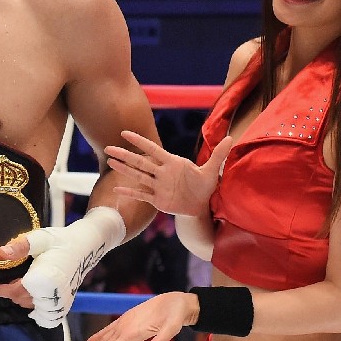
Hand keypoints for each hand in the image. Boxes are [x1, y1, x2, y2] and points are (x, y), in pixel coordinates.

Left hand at [0, 207, 125, 328]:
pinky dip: (35, 306)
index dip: (2, 288)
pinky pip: (45, 314)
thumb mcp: (39, 239)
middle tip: (11, 276)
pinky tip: (33, 293)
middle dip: (12, 290)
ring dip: (22, 296)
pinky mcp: (64, 305)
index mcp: (45, 279)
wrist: (84, 247)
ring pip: (31, 306)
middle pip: (22, 300)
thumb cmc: (60, 241)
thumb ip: (19, 247)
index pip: (16, 291)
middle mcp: (53, 295)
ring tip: (22, 281)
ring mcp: (60, 302)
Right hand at [73, 291, 197, 340]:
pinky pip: (108, 330)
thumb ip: (162, 339)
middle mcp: (124, 327)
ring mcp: (123, 322)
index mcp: (133, 331)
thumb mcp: (173, 327)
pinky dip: (97, 337)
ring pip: (103, 340)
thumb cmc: (174, 315)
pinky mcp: (125, 320)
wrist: (174, 301)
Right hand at [106, 130, 232, 216]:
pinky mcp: (157, 200)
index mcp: (172, 163)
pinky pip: (141, 195)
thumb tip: (232, 138)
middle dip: (125, 155)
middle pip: (140, 162)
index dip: (140, 141)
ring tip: (110, 162)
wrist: (200, 207)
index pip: (153, 150)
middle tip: (108, 148)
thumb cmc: (204, 186)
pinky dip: (130, 192)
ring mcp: (158, 186)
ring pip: (138, 176)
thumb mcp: (212, 171)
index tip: (125, 133)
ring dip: (124, 170)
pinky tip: (116, 190)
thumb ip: (219, 154)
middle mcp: (162, 173)